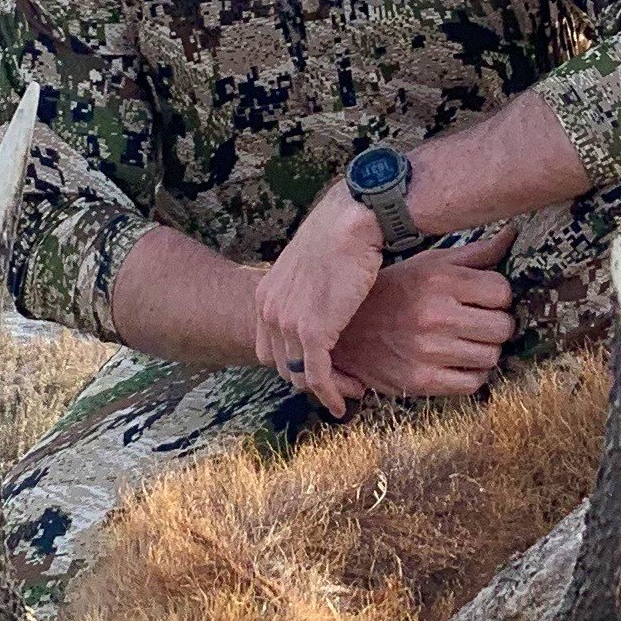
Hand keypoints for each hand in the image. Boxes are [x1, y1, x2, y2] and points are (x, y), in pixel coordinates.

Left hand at [254, 180, 390, 415]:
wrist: (355, 218)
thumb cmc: (343, 232)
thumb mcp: (312, 264)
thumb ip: (307, 289)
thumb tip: (323, 300)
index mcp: (265, 294)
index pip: (269, 346)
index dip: (294, 363)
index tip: (321, 366)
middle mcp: (269, 310)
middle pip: (282, 365)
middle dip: (309, 380)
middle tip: (340, 384)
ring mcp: (287, 323)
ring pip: (300, 376)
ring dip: (326, 390)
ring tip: (351, 391)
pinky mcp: (313, 332)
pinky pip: (318, 377)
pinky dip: (331, 395)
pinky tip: (345, 401)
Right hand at [332, 230, 517, 401]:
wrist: (342, 330)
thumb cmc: (391, 292)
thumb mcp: (426, 264)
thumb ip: (472, 254)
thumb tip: (511, 235)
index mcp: (437, 280)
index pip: (502, 291)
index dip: (497, 296)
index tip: (484, 300)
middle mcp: (434, 314)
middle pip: (502, 327)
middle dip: (496, 325)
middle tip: (479, 324)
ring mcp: (428, 351)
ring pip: (491, 357)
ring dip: (484, 351)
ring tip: (466, 343)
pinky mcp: (421, 381)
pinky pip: (473, 383)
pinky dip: (472, 375)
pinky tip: (457, 362)